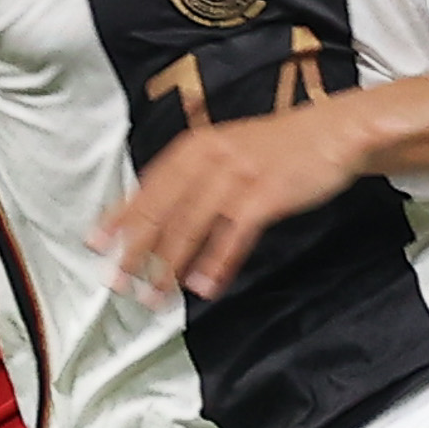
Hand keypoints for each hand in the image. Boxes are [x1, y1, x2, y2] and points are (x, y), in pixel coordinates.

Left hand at [97, 104, 361, 301]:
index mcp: (195, 146)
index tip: (95, 244)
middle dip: (137, 250)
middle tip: (118, 282)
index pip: (148, 186)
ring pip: (192, 225)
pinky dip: (217, 261)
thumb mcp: (228, 150)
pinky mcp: (266, 194)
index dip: (120, 216)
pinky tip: (204, 285)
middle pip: (163, 210)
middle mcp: (210, 157)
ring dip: (171, 265)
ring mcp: (238, 175)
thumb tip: (158, 217)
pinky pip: (234, 233)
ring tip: (155, 296)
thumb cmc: (278, 149)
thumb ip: (195, 178)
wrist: (334, 131)